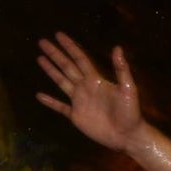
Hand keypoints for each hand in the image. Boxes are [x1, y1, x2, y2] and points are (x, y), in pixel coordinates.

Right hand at [36, 33, 144, 151]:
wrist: (127, 136)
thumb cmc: (131, 112)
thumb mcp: (128, 89)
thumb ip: (121, 69)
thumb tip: (118, 47)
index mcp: (96, 80)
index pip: (80, 59)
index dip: (69, 47)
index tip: (58, 35)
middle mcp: (86, 88)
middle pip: (67, 67)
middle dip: (55, 54)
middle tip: (42, 42)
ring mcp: (80, 102)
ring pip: (61, 82)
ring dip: (51, 71)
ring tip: (40, 58)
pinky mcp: (76, 116)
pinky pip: (60, 107)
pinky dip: (50, 102)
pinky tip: (39, 95)